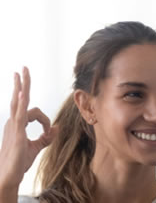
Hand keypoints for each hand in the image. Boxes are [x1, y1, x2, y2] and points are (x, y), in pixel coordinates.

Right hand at [0, 67, 56, 189]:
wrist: (8, 177)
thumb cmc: (18, 162)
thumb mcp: (36, 147)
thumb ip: (47, 136)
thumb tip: (57, 127)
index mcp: (17, 124)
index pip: (34, 112)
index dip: (45, 121)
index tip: (49, 132)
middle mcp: (13, 122)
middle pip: (18, 98)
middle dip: (22, 83)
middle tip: (23, 68)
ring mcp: (13, 126)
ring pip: (18, 102)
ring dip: (21, 87)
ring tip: (21, 72)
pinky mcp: (16, 133)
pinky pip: (19, 115)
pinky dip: (22, 104)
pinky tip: (24, 93)